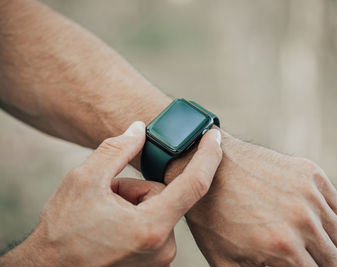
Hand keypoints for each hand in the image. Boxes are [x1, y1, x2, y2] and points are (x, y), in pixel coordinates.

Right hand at [0, 122, 221, 266]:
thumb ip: (116, 150)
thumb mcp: (84, 180)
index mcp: (150, 227)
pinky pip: (156, 225)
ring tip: (105, 216)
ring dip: (134, 204)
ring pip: (158, 209)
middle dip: (136, 188)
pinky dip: (137, 218)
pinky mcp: (155, 263)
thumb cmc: (62, 232)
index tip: (214, 136)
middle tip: (107, 197)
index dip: (208, 156)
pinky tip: (112, 226)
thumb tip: (139, 129)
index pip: (194, 184)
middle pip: (163, 195)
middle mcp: (162, 248)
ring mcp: (160, 259)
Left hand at [185, 135, 336, 266]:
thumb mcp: (226, 262)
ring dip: (323, 240)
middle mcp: (302, 219)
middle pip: (335, 261)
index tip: (293, 265)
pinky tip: (299, 209)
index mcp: (282, 247)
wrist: (207, 166)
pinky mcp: (310, 172)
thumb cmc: (212, 218)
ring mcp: (308, 193)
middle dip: (318, 263)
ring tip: (299, 235)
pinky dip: (323, 212)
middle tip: (297, 257)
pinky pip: (335, 204)